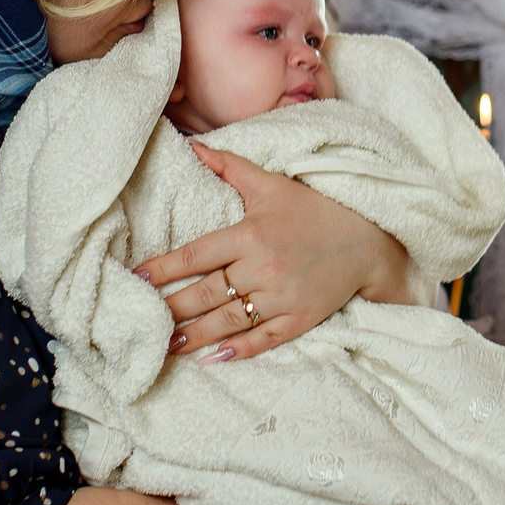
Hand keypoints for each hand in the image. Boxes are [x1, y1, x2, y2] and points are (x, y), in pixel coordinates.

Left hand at [138, 143, 413, 362]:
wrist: (368, 240)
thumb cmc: (314, 209)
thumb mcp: (271, 184)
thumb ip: (229, 166)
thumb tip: (191, 145)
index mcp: (251, 233)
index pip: (197, 254)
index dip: (164, 268)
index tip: (136, 279)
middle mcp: (263, 267)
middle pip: (206, 293)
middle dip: (172, 309)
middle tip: (142, 321)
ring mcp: (282, 296)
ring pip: (229, 321)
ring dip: (196, 335)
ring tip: (168, 345)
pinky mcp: (300, 318)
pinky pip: (264, 339)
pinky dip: (239, 350)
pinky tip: (213, 358)